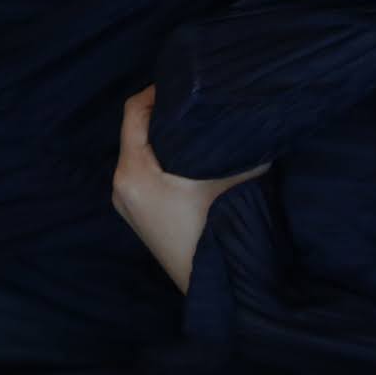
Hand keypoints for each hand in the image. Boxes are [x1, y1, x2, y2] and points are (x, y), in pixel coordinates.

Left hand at [111, 86, 268, 293]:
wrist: (218, 289)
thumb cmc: (219, 235)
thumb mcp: (230, 184)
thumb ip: (239, 149)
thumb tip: (254, 120)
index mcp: (133, 172)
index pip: (134, 112)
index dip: (157, 92)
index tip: (183, 85)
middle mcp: (121, 186)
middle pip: (136, 133)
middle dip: (165, 118)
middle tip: (196, 108)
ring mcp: (127, 205)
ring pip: (142, 156)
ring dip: (166, 143)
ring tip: (198, 136)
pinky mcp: (139, 219)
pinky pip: (145, 176)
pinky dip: (164, 164)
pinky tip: (192, 166)